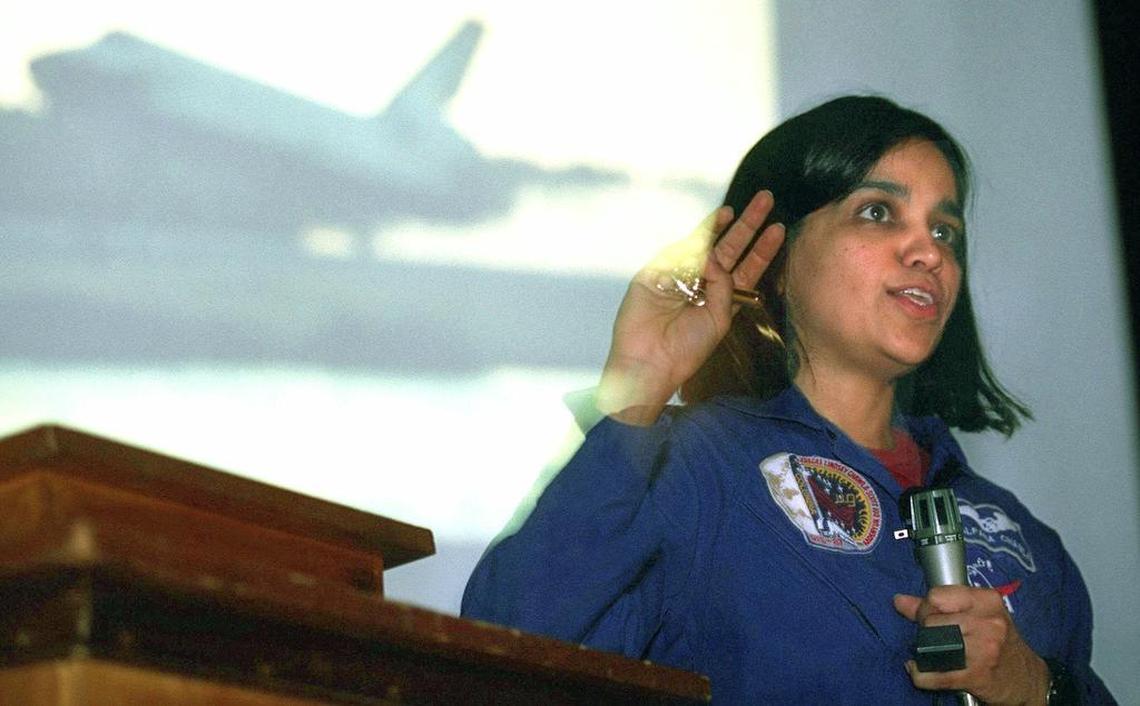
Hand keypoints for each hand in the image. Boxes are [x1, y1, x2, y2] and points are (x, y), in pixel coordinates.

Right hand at [596, 189, 784, 424]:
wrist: (649, 363)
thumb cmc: (686, 350)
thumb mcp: (719, 319)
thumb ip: (723, 287)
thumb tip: (714, 257)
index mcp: (722, 298)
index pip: (747, 268)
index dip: (762, 249)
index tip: (778, 229)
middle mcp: (702, 283)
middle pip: (729, 248)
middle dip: (746, 225)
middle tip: (764, 200)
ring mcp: (677, 276)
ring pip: (702, 246)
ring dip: (716, 228)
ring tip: (732, 212)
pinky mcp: (653, 275)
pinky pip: (674, 256)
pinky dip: (688, 251)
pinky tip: (702, 249)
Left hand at [894, 588, 1049, 704]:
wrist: (1028, 679)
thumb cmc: (1000, 642)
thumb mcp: (978, 615)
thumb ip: (938, 605)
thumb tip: (899, 600)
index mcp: (987, 601)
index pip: (936, 596)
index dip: (926, 607)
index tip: (930, 617)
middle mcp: (988, 622)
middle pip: (931, 620)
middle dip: (925, 630)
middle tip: (933, 638)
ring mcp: (984, 650)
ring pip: (930, 644)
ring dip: (922, 651)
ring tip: (929, 653)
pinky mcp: (977, 676)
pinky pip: (934, 675)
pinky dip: (920, 675)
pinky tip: (920, 671)